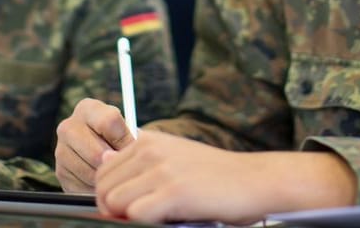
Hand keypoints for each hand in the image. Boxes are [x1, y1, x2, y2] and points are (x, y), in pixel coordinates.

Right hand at [55, 98, 135, 191]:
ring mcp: (60, 150)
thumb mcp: (126, 132)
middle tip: (123, 166)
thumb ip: (128, 139)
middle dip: (113, 163)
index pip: (109, 122)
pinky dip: (95, 188)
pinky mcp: (60, 172)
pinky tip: (101, 180)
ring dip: (105, 178)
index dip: (125, 139)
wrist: (101, 154)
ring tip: (113, 173)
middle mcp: (68, 126)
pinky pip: (82, 186)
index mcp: (88, 108)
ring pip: (90, 172)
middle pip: (97, 152)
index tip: (132, 148)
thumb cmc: (117, 139)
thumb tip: (127, 155)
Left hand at [95, 132, 357, 224]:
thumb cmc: (217, 177)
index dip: (109, 195)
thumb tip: (104, 167)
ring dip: (128, 217)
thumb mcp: (175, 158)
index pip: (103, 171)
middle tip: (138, 219)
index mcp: (148, 140)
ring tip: (155, 218)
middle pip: (104, 187)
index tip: (126, 208)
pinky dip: (143, 224)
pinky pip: (135, 215)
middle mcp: (151, 150)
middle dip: (113, 209)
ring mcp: (161, 169)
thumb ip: (141, 163)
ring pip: (114, 202)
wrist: (256, 181)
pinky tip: (166, 220)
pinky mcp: (173, 192)